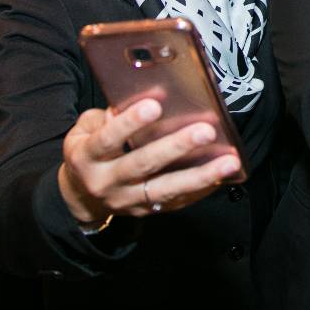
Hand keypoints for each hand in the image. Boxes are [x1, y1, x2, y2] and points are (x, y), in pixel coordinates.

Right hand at [57, 98, 240, 223]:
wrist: (80, 196)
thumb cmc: (88, 151)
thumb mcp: (84, 131)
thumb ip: (105, 117)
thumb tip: (135, 99)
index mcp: (86, 157)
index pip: (107, 140)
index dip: (129, 123)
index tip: (154, 106)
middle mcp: (105, 181)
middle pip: (142, 165)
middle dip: (175, 147)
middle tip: (205, 131)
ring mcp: (126, 199)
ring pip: (165, 189)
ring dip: (200, 175)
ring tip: (229, 161)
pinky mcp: (145, 210)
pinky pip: (176, 202)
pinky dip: (200, 190)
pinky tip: (222, 176)